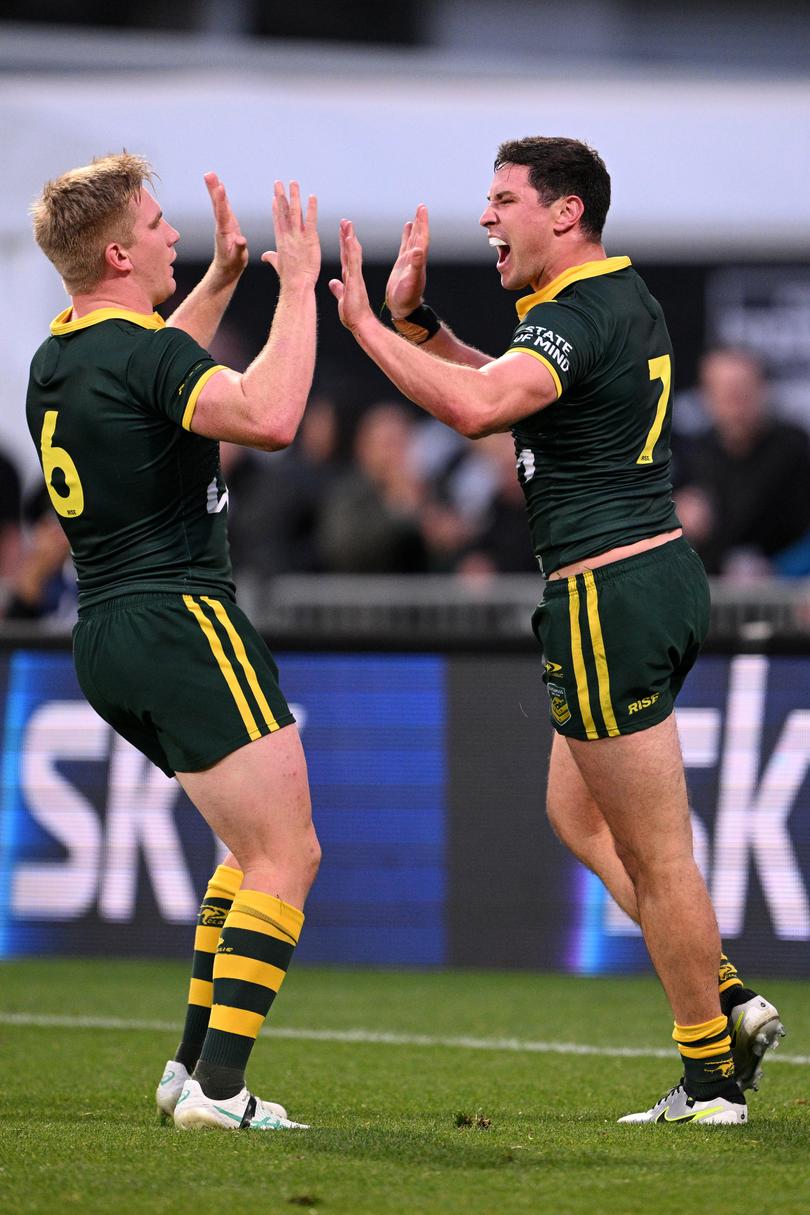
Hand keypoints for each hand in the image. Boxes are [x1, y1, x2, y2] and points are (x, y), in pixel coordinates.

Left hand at [204, 172, 247, 283]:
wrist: (226, 269)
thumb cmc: (232, 265)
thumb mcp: (237, 259)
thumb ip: (239, 249)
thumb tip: (241, 239)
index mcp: (224, 232)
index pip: (222, 214)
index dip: (222, 201)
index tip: (220, 188)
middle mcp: (223, 225)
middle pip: (218, 204)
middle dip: (214, 189)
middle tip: (208, 174)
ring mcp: (225, 224)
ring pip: (220, 204)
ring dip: (216, 189)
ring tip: (211, 175)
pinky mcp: (228, 224)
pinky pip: (224, 207)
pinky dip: (222, 196)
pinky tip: (220, 188)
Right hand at [262, 181, 319, 286]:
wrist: (296, 285)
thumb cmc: (289, 278)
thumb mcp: (278, 265)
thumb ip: (271, 258)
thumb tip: (265, 256)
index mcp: (281, 241)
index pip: (278, 220)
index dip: (277, 207)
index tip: (275, 195)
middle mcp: (288, 236)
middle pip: (284, 212)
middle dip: (281, 196)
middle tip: (280, 182)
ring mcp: (298, 237)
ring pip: (295, 212)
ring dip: (294, 197)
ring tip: (294, 183)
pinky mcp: (310, 240)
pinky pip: (311, 221)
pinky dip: (312, 208)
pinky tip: (312, 197)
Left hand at [329, 219, 374, 332]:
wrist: (361, 325)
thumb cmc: (353, 315)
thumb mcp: (342, 299)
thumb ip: (339, 289)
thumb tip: (332, 283)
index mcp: (349, 278)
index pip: (346, 257)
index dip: (344, 244)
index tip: (342, 232)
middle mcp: (353, 274)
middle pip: (350, 251)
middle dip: (347, 235)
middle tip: (345, 221)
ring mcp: (355, 276)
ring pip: (353, 253)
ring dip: (350, 237)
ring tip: (347, 224)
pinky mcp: (356, 280)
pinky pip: (353, 262)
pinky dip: (352, 250)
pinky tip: (350, 239)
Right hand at [385, 204, 428, 318]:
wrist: (403, 308)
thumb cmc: (407, 298)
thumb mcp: (411, 281)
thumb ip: (415, 265)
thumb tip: (418, 250)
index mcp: (418, 260)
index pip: (422, 237)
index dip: (423, 223)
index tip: (422, 209)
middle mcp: (416, 259)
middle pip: (420, 236)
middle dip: (420, 221)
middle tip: (421, 207)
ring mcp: (410, 261)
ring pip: (413, 239)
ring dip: (415, 227)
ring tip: (415, 215)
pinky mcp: (403, 264)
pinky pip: (405, 246)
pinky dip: (406, 236)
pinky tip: (407, 229)